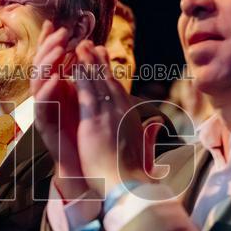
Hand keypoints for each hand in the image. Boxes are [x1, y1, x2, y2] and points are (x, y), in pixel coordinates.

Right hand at [31, 21, 87, 199]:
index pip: (51, 59)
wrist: (85, 164)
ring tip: (59, 50)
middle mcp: (47, 96)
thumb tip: (96, 48)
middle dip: (50, 47)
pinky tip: (55, 80)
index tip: (58, 23)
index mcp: (56, 88)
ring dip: (48, 64)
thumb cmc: (86, 130)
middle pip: (41, 66)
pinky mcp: (44, 125)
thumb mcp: (88, 96)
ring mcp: (44, 110)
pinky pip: (42, 106)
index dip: (51, 41)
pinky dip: (48, 92)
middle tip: (62, 32)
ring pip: (38, 82)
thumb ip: (88, 74)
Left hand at [72, 41, 151, 196]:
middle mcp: (121, 112)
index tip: (105, 61)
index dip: (110, 75)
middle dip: (98, 61)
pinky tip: (73, 65)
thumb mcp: (142, 150)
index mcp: (130, 119)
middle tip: (91, 45)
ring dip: (87, 61)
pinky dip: (80, 76)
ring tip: (79, 46)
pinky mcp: (94, 121)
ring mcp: (108, 114)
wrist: (129, 186)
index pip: (118, 91)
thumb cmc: (134, 175)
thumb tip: (156, 127)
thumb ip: (147, 134)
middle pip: (108, 80)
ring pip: (97, 81)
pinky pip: (86, 92)